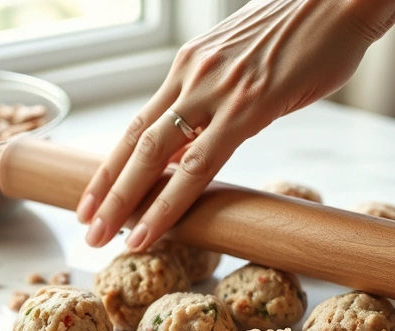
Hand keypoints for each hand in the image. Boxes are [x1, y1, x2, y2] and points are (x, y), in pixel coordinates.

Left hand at [76, 0, 394, 249]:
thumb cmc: (308, 30)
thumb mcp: (249, 58)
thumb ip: (224, 91)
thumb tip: (215, 123)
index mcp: (191, 65)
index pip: (140, 123)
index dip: (112, 164)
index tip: (93, 196)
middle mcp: (193, 75)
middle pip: (136, 142)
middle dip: (105, 189)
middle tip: (86, 227)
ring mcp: (217, 90)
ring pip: (155, 155)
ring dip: (126, 201)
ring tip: (105, 237)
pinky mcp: (249, 107)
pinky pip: (200, 164)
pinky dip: (171, 200)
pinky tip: (154, 227)